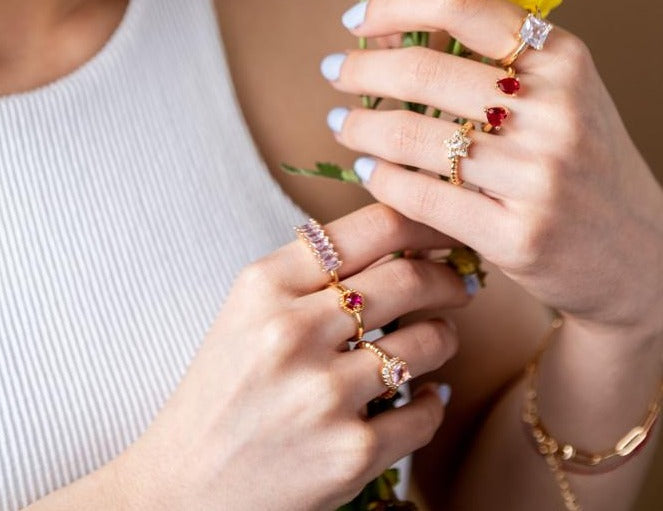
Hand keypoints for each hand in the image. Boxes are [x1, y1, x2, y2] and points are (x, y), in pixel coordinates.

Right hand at [113, 205, 468, 510]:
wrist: (185, 481)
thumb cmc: (225, 387)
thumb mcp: (252, 310)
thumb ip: (316, 273)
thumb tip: (405, 247)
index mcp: (265, 284)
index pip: (371, 228)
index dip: (424, 224)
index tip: (446, 234)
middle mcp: (292, 331)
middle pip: (407, 279)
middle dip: (448, 278)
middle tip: (460, 284)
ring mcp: (322, 394)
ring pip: (428, 342)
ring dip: (445, 337)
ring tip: (438, 339)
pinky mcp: (349, 452)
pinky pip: (426, 411)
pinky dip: (435, 400)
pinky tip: (425, 396)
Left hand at [323, 0, 662, 341]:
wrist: (639, 250)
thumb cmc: (583, 164)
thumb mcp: (562, 95)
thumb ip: (496, 63)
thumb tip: (393, 37)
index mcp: (564, 60)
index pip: (461, 5)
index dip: (393, 4)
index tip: (354, 20)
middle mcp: (555, 111)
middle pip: (423, 72)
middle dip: (359, 70)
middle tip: (333, 73)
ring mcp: (538, 176)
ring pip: (413, 138)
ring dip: (359, 128)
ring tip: (339, 124)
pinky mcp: (517, 235)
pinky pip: (422, 197)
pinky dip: (381, 180)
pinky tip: (366, 170)